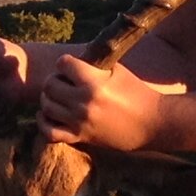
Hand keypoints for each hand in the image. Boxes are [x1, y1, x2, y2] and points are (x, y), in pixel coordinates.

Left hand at [39, 55, 163, 150]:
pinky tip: (48, 115)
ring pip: (46, 106)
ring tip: (57, 96)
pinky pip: (50, 132)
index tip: (71, 66)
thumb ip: (94, 63)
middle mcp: (83, 102)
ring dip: (48, 98)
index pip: (63, 64)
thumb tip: (74, 58)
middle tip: (63, 81)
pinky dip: (44, 122)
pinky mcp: (81, 137)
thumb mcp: (118, 71)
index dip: (66, 63)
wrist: (152, 123)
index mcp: (94, 83)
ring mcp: (80, 122)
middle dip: (54, 79)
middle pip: (50, 85)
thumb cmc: (137, 93)